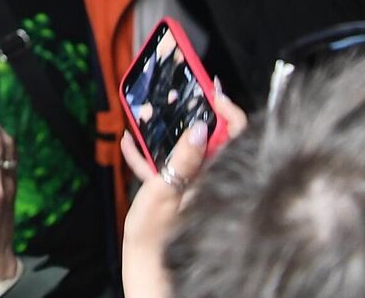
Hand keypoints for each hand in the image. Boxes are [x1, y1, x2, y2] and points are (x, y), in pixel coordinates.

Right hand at [119, 88, 248, 297]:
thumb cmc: (156, 239)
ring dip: (165, 134)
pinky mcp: (176, 195)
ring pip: (185, 151)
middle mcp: (209, 181)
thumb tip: (200, 128)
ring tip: (145, 117)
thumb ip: (183, 159)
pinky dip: (149, 156)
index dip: (226, 109)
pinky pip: (167, 169)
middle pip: (208, 139)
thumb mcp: (164, 192)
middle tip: (177, 95)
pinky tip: (130, 145)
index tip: (212, 90)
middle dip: (191, 114)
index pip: (234, 134)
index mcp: (215, 179)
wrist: (147, 273)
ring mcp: (193, 188)